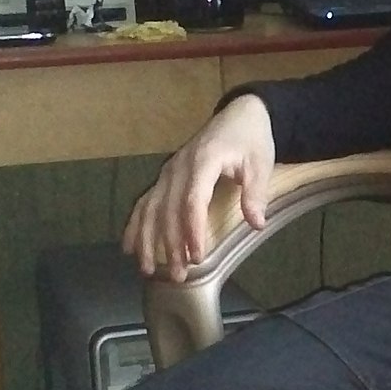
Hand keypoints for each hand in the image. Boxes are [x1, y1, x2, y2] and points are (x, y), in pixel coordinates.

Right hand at [122, 94, 274, 281]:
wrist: (239, 114)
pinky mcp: (166, 177)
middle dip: (170, 245)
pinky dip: (135, 224)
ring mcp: (168, 172)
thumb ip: (255, 193)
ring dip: (148, 240)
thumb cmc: (251, 140)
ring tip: (147, 269)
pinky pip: (145, 202)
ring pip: (151, 208)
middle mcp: (179, 167)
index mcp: (203, 161)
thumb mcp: (261, 164)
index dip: (192, 230)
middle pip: (169, 210)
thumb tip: (256, 223)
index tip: (197, 256)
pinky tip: (129, 247)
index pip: (193, 201)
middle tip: (178, 275)